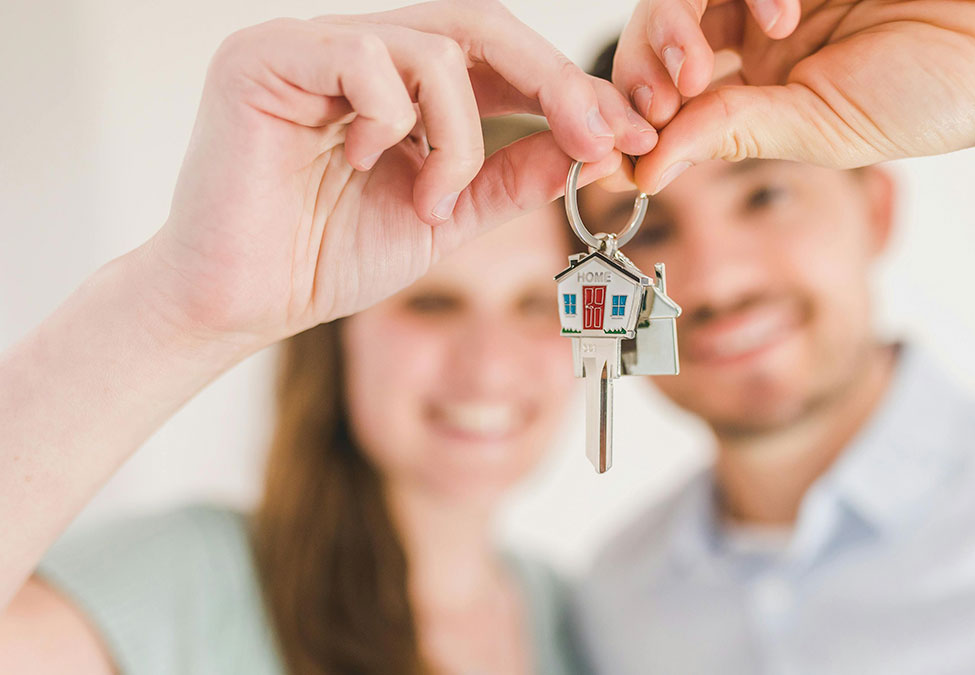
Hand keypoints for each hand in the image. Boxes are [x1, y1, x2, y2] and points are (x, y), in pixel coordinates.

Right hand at [150, 1, 655, 347]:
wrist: (240, 303)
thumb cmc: (328, 257)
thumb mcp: (447, 216)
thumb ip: (510, 176)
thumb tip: (587, 145)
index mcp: (400, 82)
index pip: (498, 57)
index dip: (567, 90)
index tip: (626, 137)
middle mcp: (359, 49)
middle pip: (480, 26)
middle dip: (553, 83)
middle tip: (598, 137)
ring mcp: (312, 45)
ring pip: (434, 47)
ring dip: (459, 137)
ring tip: (432, 200)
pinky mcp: (267, 56)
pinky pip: (366, 58)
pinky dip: (392, 121)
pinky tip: (364, 165)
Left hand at [613, 0, 974, 192]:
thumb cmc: (935, 95)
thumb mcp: (821, 131)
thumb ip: (732, 135)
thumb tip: (641, 170)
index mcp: (757, 81)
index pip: (668, 85)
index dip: (635, 105)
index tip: (624, 141)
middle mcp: (757, 26)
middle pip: (664, 24)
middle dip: (649, 59)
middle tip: (667, 93)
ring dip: (684, 21)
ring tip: (715, 60)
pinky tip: (785, 14)